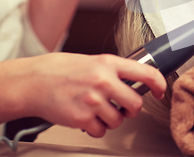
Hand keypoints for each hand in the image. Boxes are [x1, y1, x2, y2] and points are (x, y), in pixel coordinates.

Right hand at [21, 53, 166, 136]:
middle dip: (132, 110)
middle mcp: (104, 81)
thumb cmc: (62, 70)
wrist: (33, 81)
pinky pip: (101, 131)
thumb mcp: (94, 61)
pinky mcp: (82, 118)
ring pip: (119, 120)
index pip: (146, 73)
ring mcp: (93, 100)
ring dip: (112, 119)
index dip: (159, 84)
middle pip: (136, 104)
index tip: (160, 91)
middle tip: (123, 108)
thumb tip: (138, 82)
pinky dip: (96, 128)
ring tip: (99, 110)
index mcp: (109, 63)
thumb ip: (115, 71)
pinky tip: (88, 117)